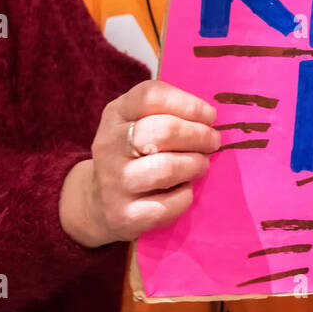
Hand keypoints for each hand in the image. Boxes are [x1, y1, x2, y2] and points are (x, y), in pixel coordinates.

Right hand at [60, 80, 220, 247]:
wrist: (99, 201)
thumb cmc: (134, 154)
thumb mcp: (138, 122)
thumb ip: (169, 113)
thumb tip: (210, 118)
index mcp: (115, 114)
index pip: (151, 96)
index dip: (188, 104)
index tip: (210, 115)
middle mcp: (109, 145)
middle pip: (163, 131)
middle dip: (198, 135)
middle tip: (213, 141)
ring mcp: (113, 182)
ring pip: (166, 168)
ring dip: (195, 165)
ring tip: (201, 164)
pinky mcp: (123, 215)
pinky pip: (167, 205)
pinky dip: (184, 196)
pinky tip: (183, 190)